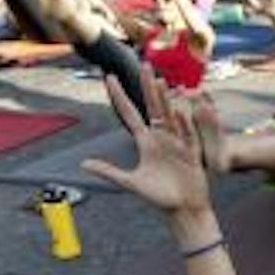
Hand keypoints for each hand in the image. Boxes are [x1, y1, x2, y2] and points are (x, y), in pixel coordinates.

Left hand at [81, 74, 211, 214]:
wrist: (184, 209)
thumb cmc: (159, 197)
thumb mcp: (130, 183)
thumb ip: (108, 171)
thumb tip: (83, 165)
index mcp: (146, 142)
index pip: (130, 113)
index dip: (119, 96)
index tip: (110, 77)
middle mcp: (162, 138)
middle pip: (153, 107)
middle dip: (147, 86)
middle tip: (144, 65)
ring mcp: (177, 143)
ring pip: (170, 116)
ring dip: (165, 100)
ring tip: (159, 81)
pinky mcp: (191, 154)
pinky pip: (187, 137)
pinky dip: (183, 125)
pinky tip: (178, 111)